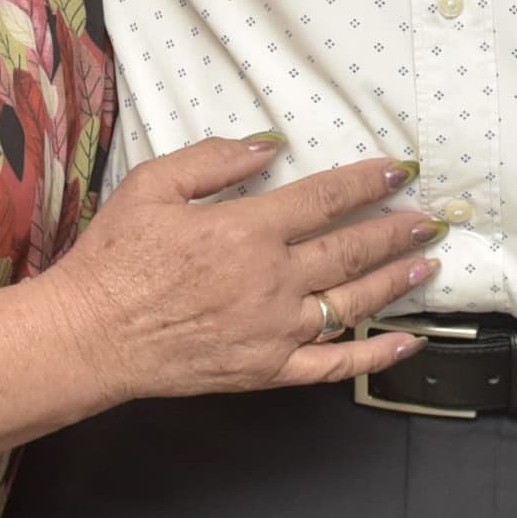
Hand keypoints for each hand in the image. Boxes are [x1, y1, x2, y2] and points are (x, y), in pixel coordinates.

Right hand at [47, 140, 444, 401]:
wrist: (86, 337)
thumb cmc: (113, 259)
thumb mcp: (154, 185)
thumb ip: (216, 161)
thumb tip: (268, 146)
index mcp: (246, 231)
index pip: (326, 200)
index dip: (369, 182)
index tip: (401, 169)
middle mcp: (270, 281)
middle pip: (350, 250)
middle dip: (396, 230)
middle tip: (431, 218)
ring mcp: (273, 331)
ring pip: (351, 302)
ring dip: (395, 280)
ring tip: (427, 264)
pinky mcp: (265, 370)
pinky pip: (332, 365)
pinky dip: (374, 355)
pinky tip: (408, 343)